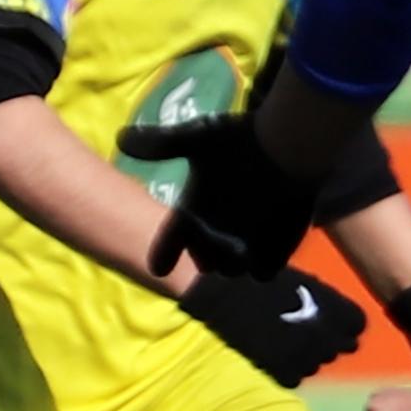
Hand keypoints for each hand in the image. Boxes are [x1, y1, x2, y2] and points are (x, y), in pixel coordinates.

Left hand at [126, 108, 316, 280]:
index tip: (160, 263)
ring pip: (233, 270)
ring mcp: (246, 251)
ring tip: (241, 243)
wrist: (291, 150)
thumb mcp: (194, 137)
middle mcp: (212, 242)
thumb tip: (119, 139)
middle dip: (206, 252)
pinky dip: (262, 263)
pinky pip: (264, 273)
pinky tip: (267, 245)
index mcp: (186, 218)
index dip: (162, 256)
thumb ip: (158, 144)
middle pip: (204, 262)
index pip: (162, 254)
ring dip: (233, 261)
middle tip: (214, 235)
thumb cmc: (239, 142)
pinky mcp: (277, 254)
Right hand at [176, 267, 367, 387]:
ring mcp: (305, 358)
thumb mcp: (297, 282)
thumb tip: (336, 319)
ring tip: (284, 342)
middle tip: (304, 332)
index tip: (332, 322)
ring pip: (317, 364)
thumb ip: (323, 301)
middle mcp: (327, 337)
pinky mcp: (282, 373)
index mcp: (334, 310)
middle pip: (340, 348)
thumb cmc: (257, 282)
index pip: (356, 325)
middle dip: (327, 341)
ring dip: (306, 356)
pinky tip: (271, 355)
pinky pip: (295, 377)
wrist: (219, 297)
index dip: (345, 324)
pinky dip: (286, 369)